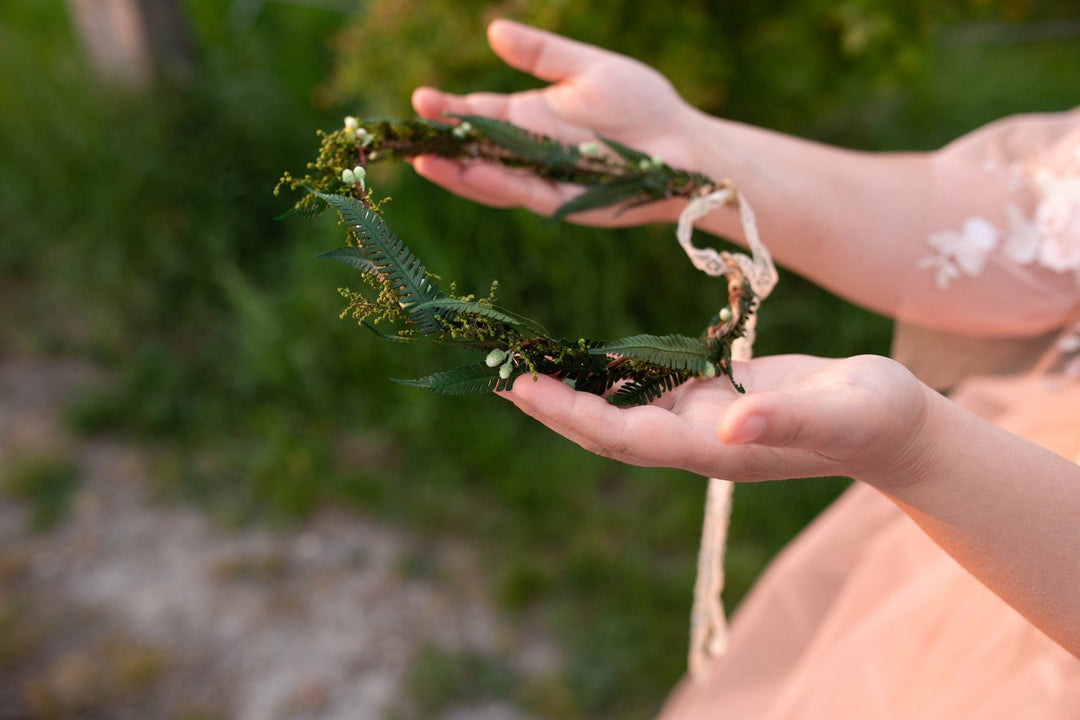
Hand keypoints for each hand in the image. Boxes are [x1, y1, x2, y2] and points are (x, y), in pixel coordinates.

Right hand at [411, 19, 702, 224]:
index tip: (419, 99)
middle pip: (474, 151)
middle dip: (441, 144)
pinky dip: (492, 184)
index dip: (448, 110)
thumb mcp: (586, 69)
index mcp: (531, 118)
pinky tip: (467, 171)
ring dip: (457, 173)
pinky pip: (520, 193)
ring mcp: (542, 179)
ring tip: (422, 161)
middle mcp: (529, 152)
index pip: (478, 116)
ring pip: (489, 180)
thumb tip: (492, 30)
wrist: (682, 145)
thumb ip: (541, 54)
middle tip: (406, 134)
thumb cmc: (641, 104)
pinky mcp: (562, 201)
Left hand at [501, 354, 934, 487]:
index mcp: (715, 447)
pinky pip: (649, 389)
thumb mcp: (843, 413)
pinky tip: (586, 355)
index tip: (520, 388)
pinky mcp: (713, 398)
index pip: (625, 436)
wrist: (894, 426)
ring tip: (523, 360)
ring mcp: (702, 421)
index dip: (570, 415)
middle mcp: (697, 439)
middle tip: (497, 374)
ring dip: (574, 390)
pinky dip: (613, 374)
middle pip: (607, 429)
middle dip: (552, 406)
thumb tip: (732, 425)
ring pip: (622, 409)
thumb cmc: (878, 418)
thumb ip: (790, 421)